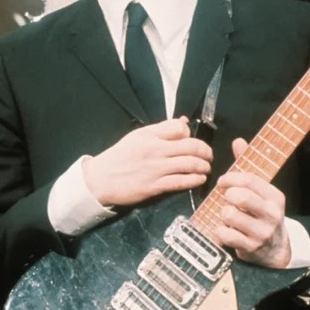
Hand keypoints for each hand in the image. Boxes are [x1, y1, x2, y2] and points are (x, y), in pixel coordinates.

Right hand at [83, 118, 211, 207]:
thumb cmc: (119, 157)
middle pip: (190, 146)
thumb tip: (184, 122)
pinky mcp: (155, 186)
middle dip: (205, 151)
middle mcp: (154, 150)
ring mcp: (155, 169)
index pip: (179, 128)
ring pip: (189, 164)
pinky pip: (181, 181)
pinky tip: (199, 179)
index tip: (191, 140)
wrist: (100, 180)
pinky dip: (195, 179)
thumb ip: (160, 130)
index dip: (190, 134)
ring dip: (203, 166)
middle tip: (209, 156)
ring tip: (206, 168)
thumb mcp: (137, 137)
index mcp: (149, 135)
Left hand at [210, 138, 290, 267]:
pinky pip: (225, 234)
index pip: (249, 180)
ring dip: (223, 213)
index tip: (222, 181)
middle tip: (225, 198)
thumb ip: (247, 166)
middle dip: (227, 195)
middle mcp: (271, 214)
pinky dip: (220, 230)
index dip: (231, 178)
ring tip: (227, 215)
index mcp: (275, 197)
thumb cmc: (261, 214)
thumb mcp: (260, 191)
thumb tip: (238, 141)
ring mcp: (261, 232)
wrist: (275, 249)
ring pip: (230, 214)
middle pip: (240, 196)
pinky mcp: (250, 247)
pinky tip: (225, 230)